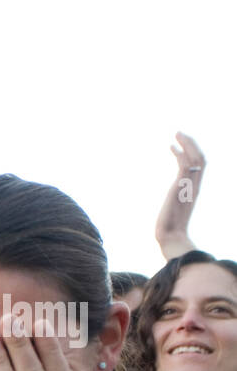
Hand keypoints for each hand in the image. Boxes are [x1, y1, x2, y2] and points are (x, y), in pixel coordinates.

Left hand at [155, 131, 204, 259]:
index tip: (183, 143)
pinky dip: (179, 153)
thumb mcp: (174, 211)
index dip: (194, 152)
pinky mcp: (180, 187)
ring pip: (195, 158)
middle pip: (201, 158)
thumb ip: (175, 203)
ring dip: (186, 143)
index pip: (201, 165)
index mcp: (195, 190)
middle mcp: (195, 186)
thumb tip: (169, 207)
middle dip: (192, 143)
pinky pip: (184, 165)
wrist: (170, 237)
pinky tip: (171, 147)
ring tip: (177, 134)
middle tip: (180, 133)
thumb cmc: (170, 229)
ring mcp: (189, 186)